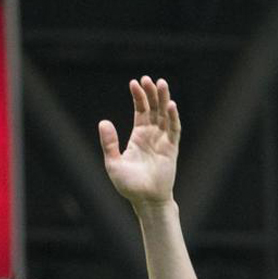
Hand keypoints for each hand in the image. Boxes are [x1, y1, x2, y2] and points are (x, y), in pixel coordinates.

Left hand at [98, 76, 180, 206]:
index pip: (140, 111)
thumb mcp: (113, 162)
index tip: (134, 83)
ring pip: (165, 115)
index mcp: (138, 137)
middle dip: (151, 93)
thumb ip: (109, 143)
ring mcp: (163, 141)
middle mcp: (152, 136)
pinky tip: (170, 105)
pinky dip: (173, 117)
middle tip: (148, 79)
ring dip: (164, 100)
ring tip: (161, 84)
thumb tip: (103, 122)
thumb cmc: (129, 185)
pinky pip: (174, 130)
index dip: (138, 97)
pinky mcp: (172, 149)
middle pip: (154, 109)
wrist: (145, 200)